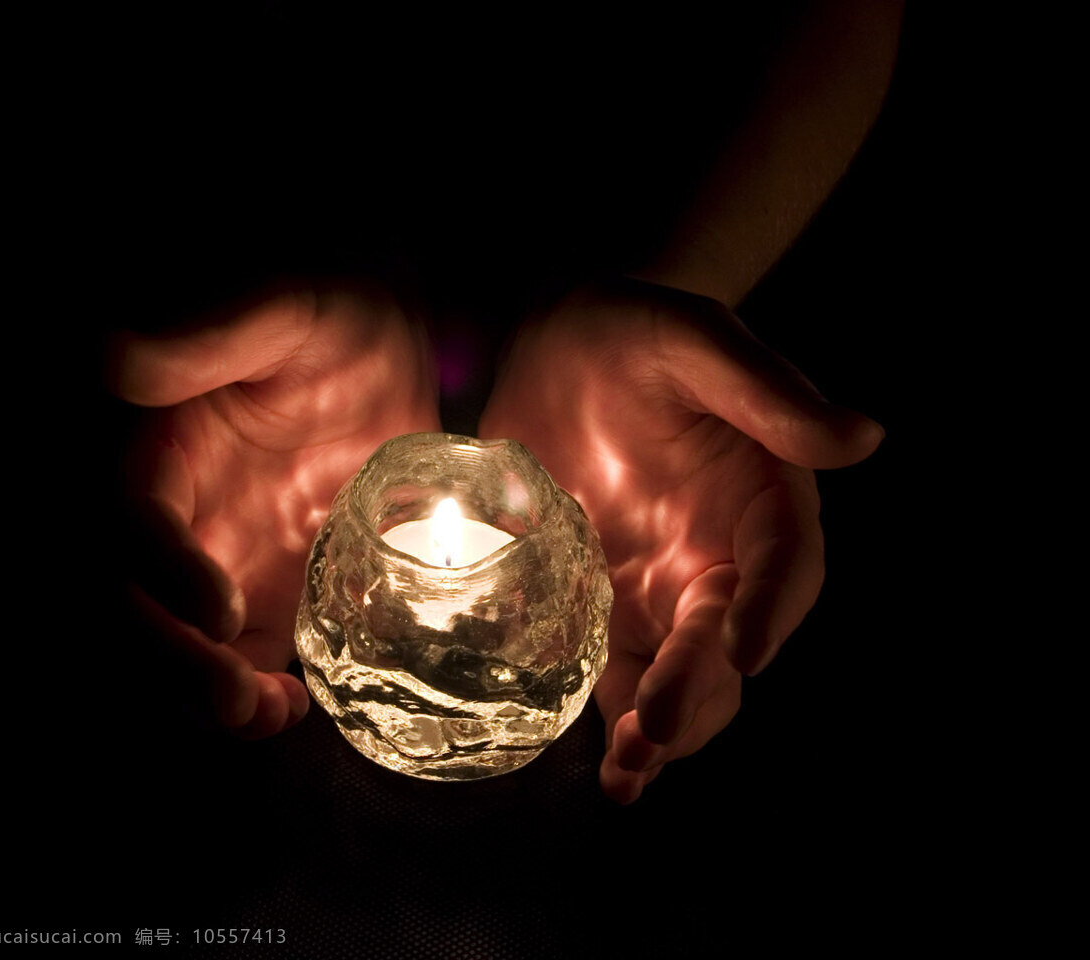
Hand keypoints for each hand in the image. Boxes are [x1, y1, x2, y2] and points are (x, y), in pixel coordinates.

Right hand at [109, 278, 441, 737]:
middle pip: (135, 608)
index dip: (162, 569)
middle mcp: (178, 522)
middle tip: (232, 697)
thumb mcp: (282, 311)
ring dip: (209, 696)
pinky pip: (244, 658)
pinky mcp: (268, 592)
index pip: (129, 522)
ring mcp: (221, 564)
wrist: (393, 358)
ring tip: (264, 716)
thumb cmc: (331, 320)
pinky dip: (257, 696)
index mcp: (160, 455)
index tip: (220, 608)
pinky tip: (294, 708)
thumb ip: (212, 336)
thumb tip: (119, 359)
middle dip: (172, 661)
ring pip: (182, 648)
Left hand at [479, 279, 881, 801]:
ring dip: (661, 726)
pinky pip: (614, 667)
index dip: (771, 606)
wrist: (555, 346)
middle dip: (702, 687)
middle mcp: (723, 554)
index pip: (785, 562)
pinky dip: (609, 715)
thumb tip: (862, 438)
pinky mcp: (607, 601)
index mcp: (762, 496)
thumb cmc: (632, 331)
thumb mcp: (693, 340)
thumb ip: (764, 389)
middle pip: (730, 636)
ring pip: (679, 672)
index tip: (742, 647)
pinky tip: (601, 760)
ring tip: (632, 772)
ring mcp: (663, 586)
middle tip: (661, 728)